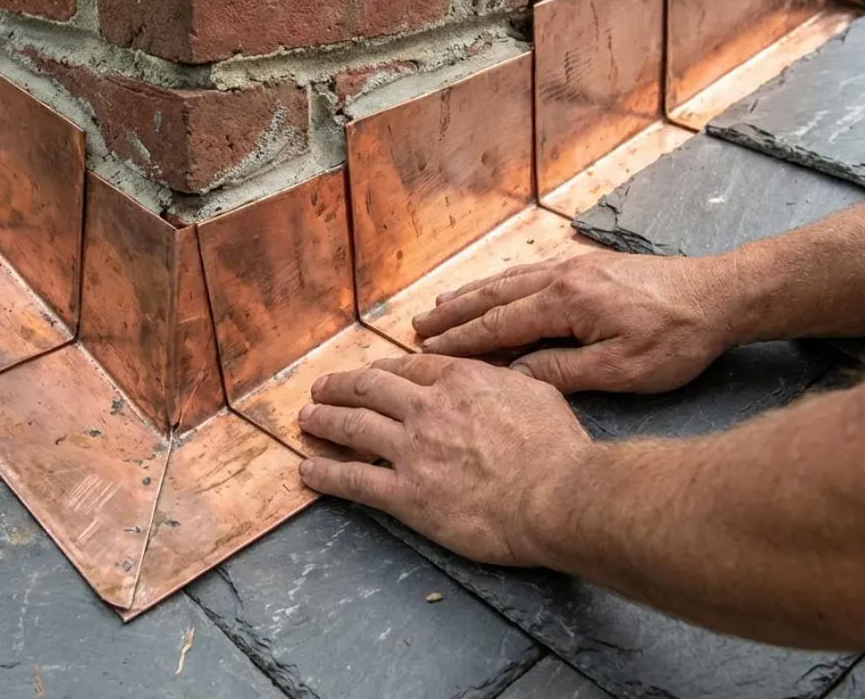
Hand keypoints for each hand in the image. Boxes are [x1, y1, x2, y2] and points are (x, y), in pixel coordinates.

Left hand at [298, 355, 589, 567]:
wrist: (556, 496)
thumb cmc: (557, 449)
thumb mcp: (535, 393)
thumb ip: (503, 382)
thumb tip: (498, 377)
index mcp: (458, 380)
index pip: (405, 369)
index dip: (379, 371)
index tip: (367, 375)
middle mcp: (427, 408)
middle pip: (368, 389)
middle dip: (338, 387)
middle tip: (321, 389)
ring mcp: (412, 451)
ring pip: (352, 427)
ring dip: (323, 420)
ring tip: (307, 420)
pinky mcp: (406, 494)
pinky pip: (353, 480)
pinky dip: (325, 474)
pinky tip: (308, 470)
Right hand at [412, 252, 735, 393]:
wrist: (722, 295)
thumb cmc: (678, 338)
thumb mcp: (622, 370)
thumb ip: (563, 372)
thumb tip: (515, 375)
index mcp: (566, 302)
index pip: (499, 324)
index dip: (461, 341)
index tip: (426, 352)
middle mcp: (562, 277)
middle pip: (493, 296)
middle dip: (453, 315)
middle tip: (415, 329)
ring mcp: (575, 267)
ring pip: (508, 281)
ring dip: (471, 296)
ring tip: (439, 309)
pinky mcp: (588, 267)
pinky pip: (529, 275)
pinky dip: (500, 285)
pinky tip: (492, 292)